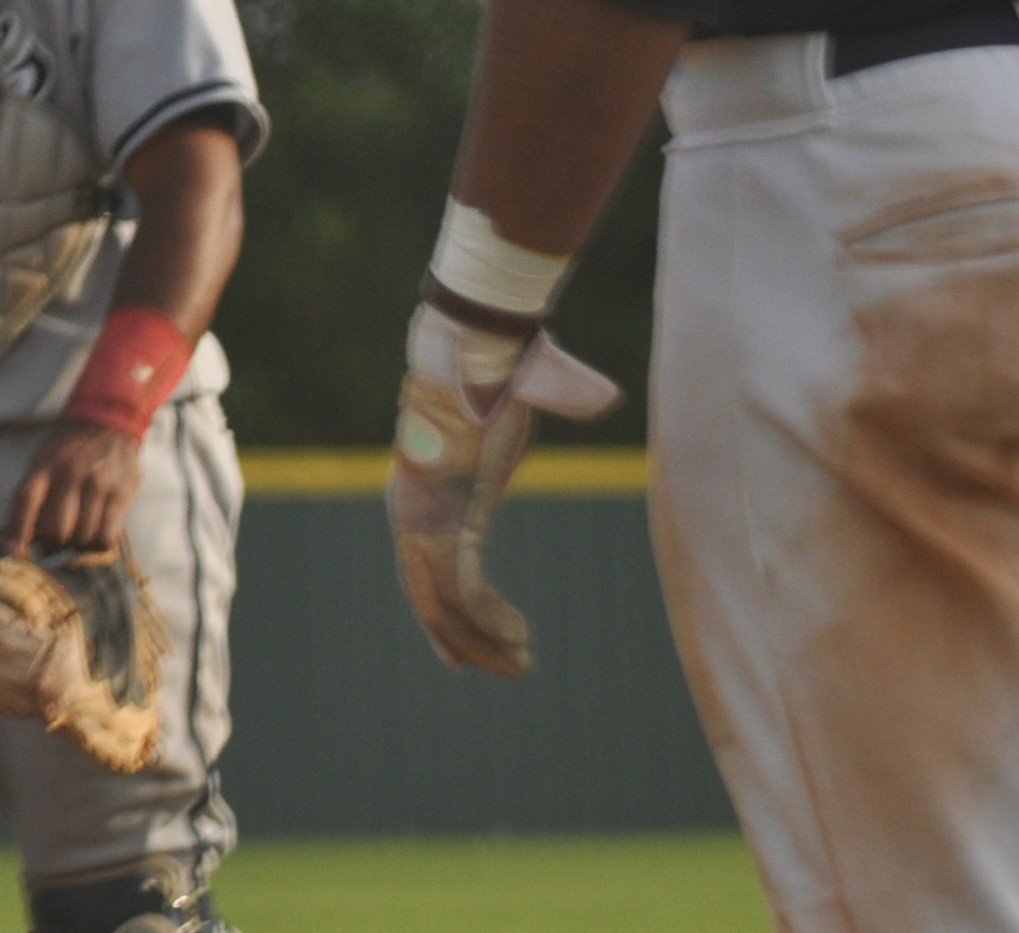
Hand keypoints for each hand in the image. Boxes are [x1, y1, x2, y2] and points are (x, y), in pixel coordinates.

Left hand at [5, 417, 142, 555]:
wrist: (108, 421)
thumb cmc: (68, 449)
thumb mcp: (43, 460)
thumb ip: (31, 495)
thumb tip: (15, 539)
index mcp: (44, 464)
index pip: (25, 501)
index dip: (18, 531)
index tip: (16, 554)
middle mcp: (70, 473)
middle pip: (57, 529)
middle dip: (53, 546)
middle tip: (55, 545)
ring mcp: (97, 484)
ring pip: (83, 537)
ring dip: (77, 547)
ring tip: (77, 539)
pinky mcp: (121, 493)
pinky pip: (106, 536)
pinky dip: (98, 545)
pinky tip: (96, 537)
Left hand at [387, 301, 618, 675]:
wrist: (471, 350)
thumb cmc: (498, 367)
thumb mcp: (523, 400)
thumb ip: (559, 403)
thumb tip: (602, 397)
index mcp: (429, 490)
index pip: (427, 563)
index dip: (448, 606)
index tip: (477, 638)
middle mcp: (416, 510)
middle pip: (429, 593)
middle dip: (466, 637)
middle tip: (507, 668)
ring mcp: (423, 516)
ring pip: (442, 601)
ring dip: (479, 639)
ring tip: (518, 666)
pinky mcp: (439, 517)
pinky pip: (457, 587)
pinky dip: (484, 620)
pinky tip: (519, 640)